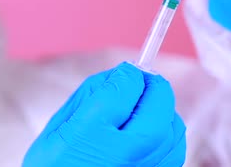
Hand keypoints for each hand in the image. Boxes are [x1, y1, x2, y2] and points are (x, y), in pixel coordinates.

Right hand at [22, 62, 185, 166]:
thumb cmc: (54, 165)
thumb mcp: (57, 128)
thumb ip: (90, 96)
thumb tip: (123, 74)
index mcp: (89, 136)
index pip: (124, 89)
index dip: (126, 75)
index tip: (126, 73)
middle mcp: (123, 156)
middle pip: (158, 106)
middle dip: (152, 87)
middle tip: (142, 82)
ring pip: (174, 127)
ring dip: (162, 110)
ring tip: (142, 111)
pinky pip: (175, 150)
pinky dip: (167, 134)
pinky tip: (149, 133)